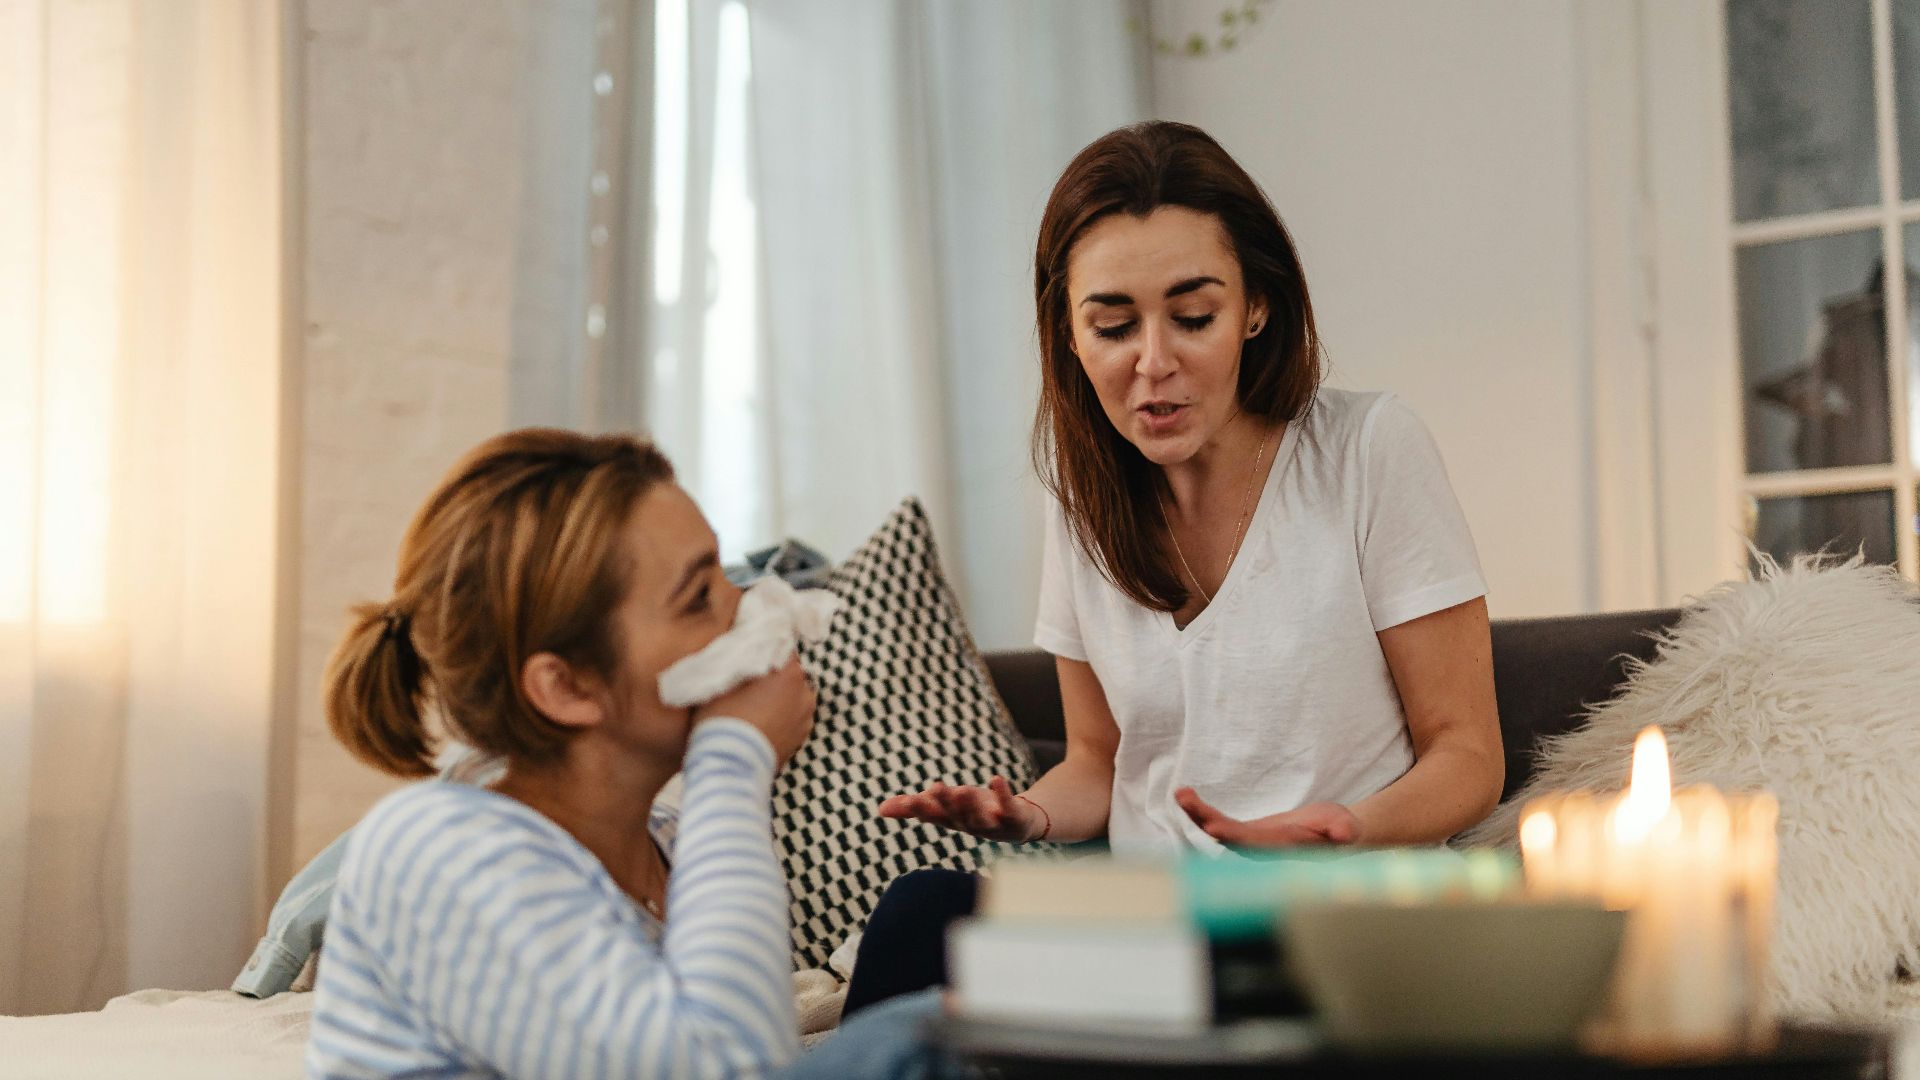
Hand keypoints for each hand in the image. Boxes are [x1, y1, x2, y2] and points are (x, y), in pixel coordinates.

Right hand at [693, 655, 815, 764]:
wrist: (730, 767)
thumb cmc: (722, 720)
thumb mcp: (721, 680)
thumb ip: (737, 660)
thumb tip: (740, 649)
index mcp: (790, 672)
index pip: (781, 646)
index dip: (764, 647)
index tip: (749, 653)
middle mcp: (805, 692)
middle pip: (788, 673)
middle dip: (771, 675)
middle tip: (747, 682)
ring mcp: (805, 718)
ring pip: (791, 697)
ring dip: (777, 698)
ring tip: (752, 707)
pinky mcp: (801, 739)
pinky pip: (791, 719)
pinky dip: (779, 718)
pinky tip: (759, 724)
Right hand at [877, 776, 1043, 842]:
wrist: (1018, 822)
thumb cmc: (975, 812)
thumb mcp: (944, 807)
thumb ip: (914, 808)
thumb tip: (879, 809)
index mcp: (951, 821)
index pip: (933, 816)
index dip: (922, 810)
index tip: (910, 800)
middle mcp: (970, 825)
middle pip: (956, 816)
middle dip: (946, 804)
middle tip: (935, 788)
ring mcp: (993, 824)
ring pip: (979, 818)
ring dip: (970, 805)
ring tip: (962, 789)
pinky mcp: (1014, 817)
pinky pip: (1008, 806)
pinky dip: (1003, 794)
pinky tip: (996, 778)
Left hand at [1174, 788, 1360, 847]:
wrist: (1331, 837)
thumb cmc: (1339, 832)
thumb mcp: (1345, 828)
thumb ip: (1343, 832)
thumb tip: (1344, 836)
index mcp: (1282, 852)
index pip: (1255, 845)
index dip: (1234, 837)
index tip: (1213, 828)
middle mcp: (1261, 853)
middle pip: (1228, 839)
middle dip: (1206, 820)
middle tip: (1186, 801)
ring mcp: (1250, 846)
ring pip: (1218, 831)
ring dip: (1197, 814)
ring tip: (1181, 794)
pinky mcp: (1244, 837)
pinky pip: (1218, 823)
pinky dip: (1200, 811)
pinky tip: (1185, 796)